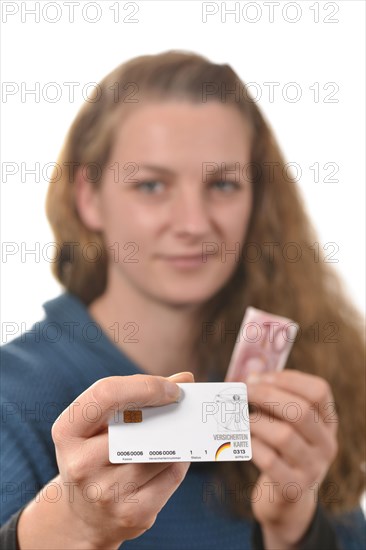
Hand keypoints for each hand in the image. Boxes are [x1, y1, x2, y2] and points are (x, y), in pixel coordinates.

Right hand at [50, 372, 193, 548]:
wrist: (85, 516)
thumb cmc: (98, 454)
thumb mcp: (102, 424)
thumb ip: (139, 396)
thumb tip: (185, 379)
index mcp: (67, 431)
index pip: (106, 394)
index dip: (145, 386)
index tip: (173, 388)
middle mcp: (80, 464)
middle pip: (138, 425)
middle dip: (167, 413)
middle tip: (186, 405)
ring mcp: (105, 493)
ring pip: (159, 452)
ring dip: (176, 438)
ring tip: (179, 432)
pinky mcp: (132, 514)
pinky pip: (171, 476)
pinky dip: (179, 462)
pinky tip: (174, 457)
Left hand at [247, 370, 337, 548]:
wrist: (288, 500)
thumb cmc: (282, 450)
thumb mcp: (287, 424)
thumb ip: (274, 400)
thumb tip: (249, 375)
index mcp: (328, 422)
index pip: (319, 391)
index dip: (287, 378)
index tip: (259, 377)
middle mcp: (326, 444)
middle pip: (300, 411)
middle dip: (266, 395)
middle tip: (243, 391)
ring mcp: (312, 468)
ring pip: (283, 436)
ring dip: (256, 422)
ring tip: (243, 420)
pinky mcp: (293, 488)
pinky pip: (268, 460)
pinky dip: (251, 445)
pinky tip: (244, 441)